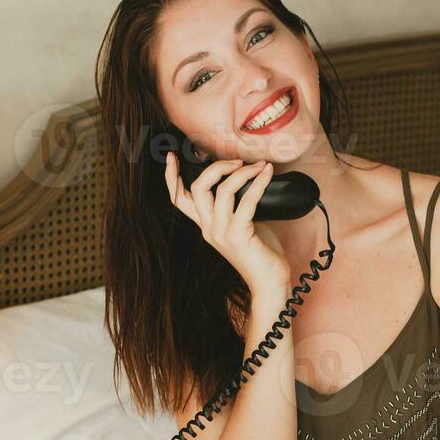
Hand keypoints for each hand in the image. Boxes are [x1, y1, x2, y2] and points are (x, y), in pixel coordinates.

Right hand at [166, 152, 289, 292]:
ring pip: (223, 190)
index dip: (170, 177)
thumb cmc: (260, 252)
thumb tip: (247, 178)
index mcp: (205, 225)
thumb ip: (236, 205)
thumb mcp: (242, 224)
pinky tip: (268, 174)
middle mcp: (208, 228)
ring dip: (244, 172)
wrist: (269, 282)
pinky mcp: (237, 235)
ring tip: (260, 166)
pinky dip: (259, 183)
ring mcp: (221, 233)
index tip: (171, 157)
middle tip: (237, 161)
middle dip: (216, 167)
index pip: (178, 199)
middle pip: (198, 188)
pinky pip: (246, 200)